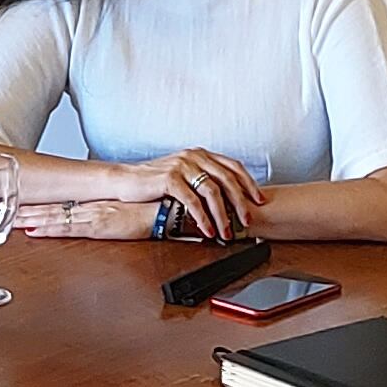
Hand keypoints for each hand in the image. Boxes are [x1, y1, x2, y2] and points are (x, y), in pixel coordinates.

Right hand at [137, 148, 265, 239]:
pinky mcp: (170, 179)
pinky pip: (192, 201)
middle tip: (247, 221)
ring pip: (212, 191)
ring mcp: (182, 166)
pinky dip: (202, 217)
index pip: (233, 166)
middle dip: (240, 203)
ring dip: (222, 214)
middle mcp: (194, 156)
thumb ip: (202, 179)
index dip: (249, 183)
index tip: (260, 199)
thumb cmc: (154, 181)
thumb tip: (226, 199)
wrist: (126, 180)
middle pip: (227, 179)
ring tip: (226, 231)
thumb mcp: (183, 175)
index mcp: (200, 154)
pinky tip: (207, 229)